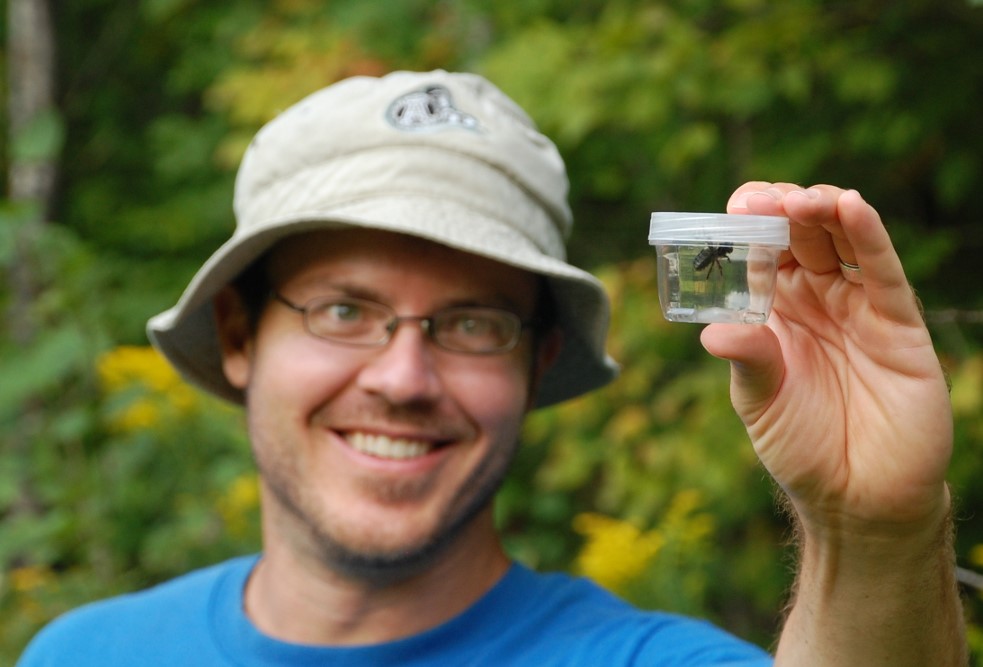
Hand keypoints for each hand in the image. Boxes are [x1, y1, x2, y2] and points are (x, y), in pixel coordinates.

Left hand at [700, 182, 952, 537]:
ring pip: (841, 241)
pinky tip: (852, 207)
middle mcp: (815, 300)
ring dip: (823, 211)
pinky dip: (868, 236)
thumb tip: (713, 333)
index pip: (760, 252)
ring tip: (804, 200)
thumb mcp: (761, 403)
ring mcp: (857, 307)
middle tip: (767, 200)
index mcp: (773, 312)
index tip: (737, 211)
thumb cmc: (802, 447)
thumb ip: (748, 361)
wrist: (859, 497)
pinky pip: (882, 271)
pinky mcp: (898, 323)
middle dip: (783, 210)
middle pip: (799, 235)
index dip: (749, 226)